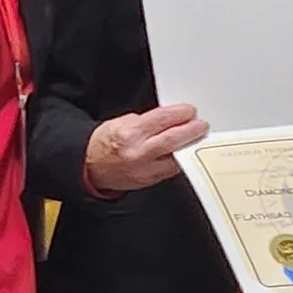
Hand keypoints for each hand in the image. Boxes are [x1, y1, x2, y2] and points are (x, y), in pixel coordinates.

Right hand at [83, 103, 206, 195]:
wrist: (90, 166)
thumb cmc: (104, 142)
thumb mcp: (122, 122)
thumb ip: (148, 120)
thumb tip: (170, 118)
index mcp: (130, 133)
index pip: (163, 120)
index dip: (181, 114)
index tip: (190, 111)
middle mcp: (138, 152)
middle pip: (173, 140)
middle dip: (192, 131)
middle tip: (202, 126)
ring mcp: (144, 169)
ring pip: (175, 158)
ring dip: (189, 147)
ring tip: (196, 139)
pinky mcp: (148, 181)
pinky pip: (170, 170)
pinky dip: (178, 160)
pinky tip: (184, 154)